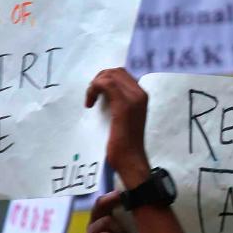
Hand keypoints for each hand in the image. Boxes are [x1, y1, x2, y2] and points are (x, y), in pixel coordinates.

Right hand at [84, 190, 137, 232]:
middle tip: (121, 198)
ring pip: (105, 222)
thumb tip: (147, 198)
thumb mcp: (138, 232)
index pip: (105, 201)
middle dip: (110, 200)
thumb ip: (137, 217)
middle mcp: (96, 226)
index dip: (113, 194)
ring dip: (121, 231)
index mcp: (107, 219)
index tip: (125, 190)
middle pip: (99, 205)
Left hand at [85, 68, 149, 187]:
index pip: (122, 74)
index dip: (106, 79)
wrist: (131, 160)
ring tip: (90, 100)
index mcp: (142, 96)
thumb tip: (105, 94)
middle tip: (91, 95)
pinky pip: (105, 84)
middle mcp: (140, 94)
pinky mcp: (123, 106)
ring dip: (95, 84)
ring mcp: (133, 99)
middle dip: (99, 79)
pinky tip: (89, 103)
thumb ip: (120, 104)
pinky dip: (93, 89)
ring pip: (110, 76)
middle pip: (115, 71)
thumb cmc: (125, 144)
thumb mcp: (124, 118)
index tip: (97, 93)